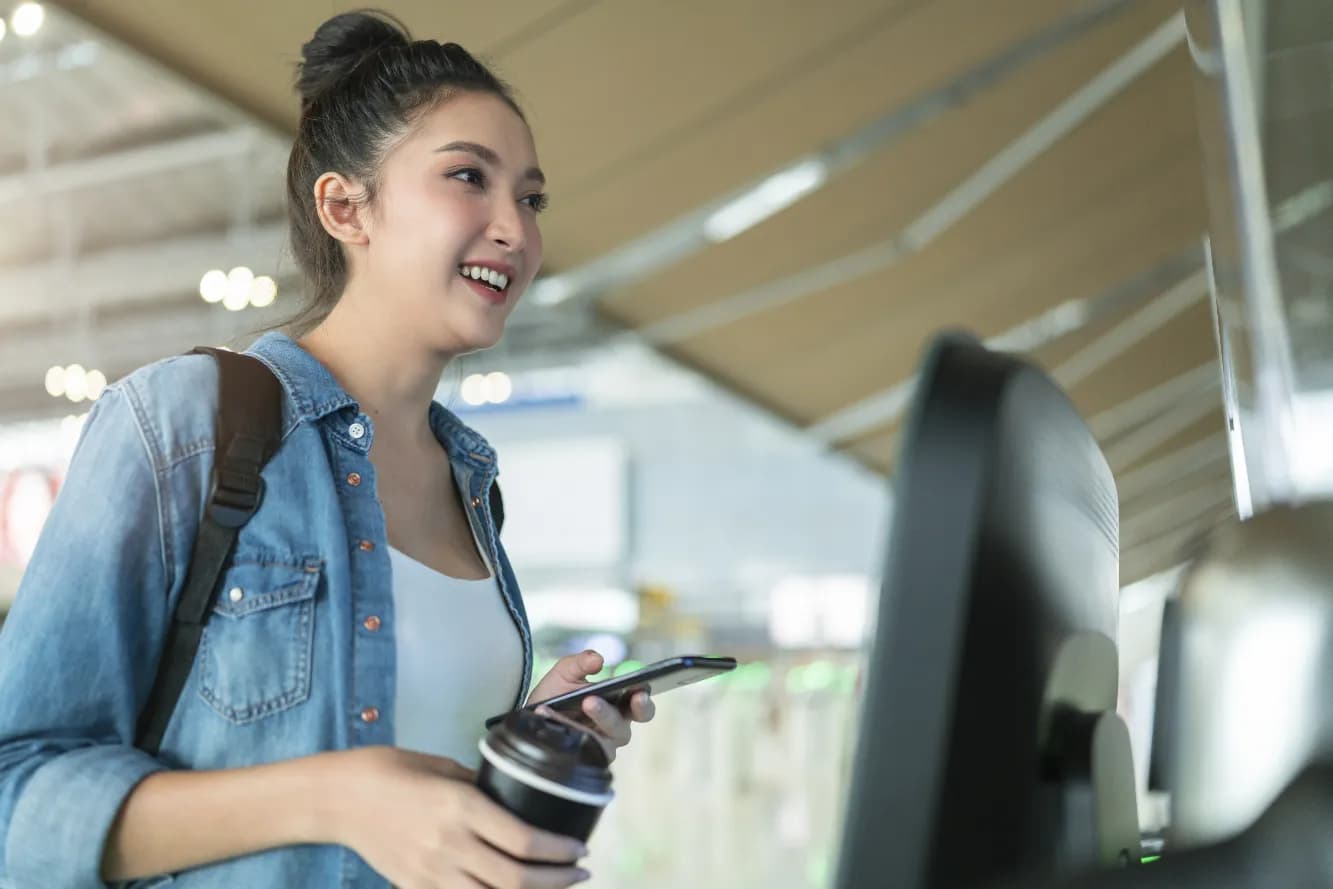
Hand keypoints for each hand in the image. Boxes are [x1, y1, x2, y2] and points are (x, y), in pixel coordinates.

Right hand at [329, 746, 589, 888]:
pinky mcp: (416, 887)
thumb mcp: (444, 767)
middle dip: (556, 880)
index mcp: (460, 807)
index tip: (578, 848)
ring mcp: (431, 873)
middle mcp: (449, 845)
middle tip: (580, 872)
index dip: (558, 852)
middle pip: (515, 878)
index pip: (522, 840)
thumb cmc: (391, 771)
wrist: (339, 798)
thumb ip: (481, 788)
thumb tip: (516, 799)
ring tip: (556, 888)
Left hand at [526, 650, 656, 761]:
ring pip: (606, 738)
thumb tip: (598, 659)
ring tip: (584, 701)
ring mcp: (599, 746)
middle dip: (616, 713)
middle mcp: (613, 728)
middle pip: (625, 726)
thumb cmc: (554, 696)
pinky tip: (550, 715)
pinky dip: (567, 729)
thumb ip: (581, 662)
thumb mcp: (565, 673)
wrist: (531, 719)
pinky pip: (582, 748)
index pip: (640, 706)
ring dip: (597, 717)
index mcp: (618, 706)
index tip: (639, 687)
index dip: (643, 700)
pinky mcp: (584, 759)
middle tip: (595, 700)